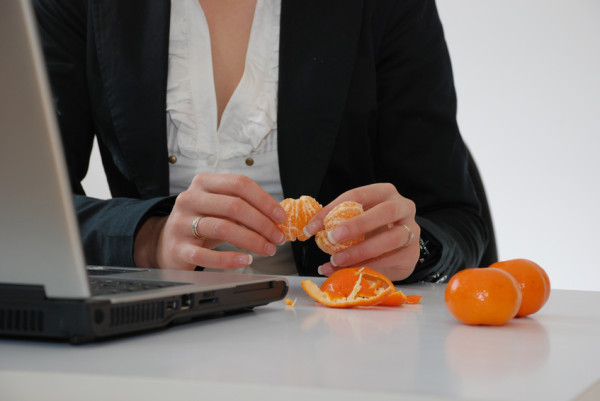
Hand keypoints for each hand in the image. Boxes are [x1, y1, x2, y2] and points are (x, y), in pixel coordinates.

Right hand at [134, 174, 286, 269]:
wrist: (166, 242)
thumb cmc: (200, 223)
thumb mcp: (219, 209)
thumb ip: (245, 208)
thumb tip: (278, 217)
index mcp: (204, 183)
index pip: (239, 184)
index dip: (264, 200)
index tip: (280, 216)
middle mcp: (190, 199)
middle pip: (234, 206)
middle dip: (262, 223)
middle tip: (277, 237)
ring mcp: (181, 223)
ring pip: (223, 228)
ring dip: (252, 240)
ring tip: (267, 249)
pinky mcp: (178, 247)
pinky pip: (206, 255)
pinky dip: (229, 259)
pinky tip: (245, 260)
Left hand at [303, 183, 419, 280]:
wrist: (400, 247)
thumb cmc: (375, 228)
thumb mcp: (357, 218)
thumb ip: (337, 220)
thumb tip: (309, 230)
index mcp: (385, 192)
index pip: (358, 195)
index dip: (333, 209)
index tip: (312, 227)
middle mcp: (403, 207)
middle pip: (384, 212)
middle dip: (357, 225)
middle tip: (332, 238)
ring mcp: (411, 231)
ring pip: (390, 239)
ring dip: (360, 251)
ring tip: (337, 260)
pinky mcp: (412, 254)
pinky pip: (390, 261)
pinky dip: (367, 267)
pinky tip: (349, 272)